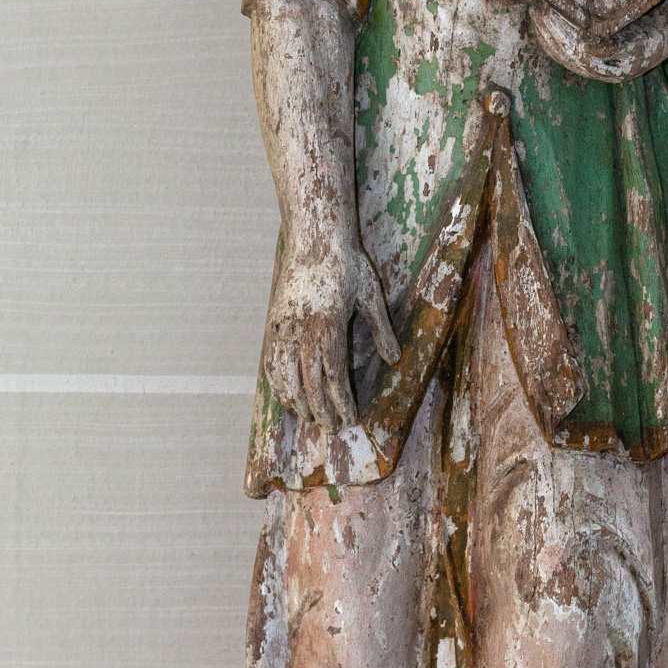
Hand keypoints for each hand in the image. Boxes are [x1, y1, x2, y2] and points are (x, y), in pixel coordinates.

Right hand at [263, 240, 399, 432]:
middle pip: (309, 385)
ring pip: (285, 378)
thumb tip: (395, 360)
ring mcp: (283, 328)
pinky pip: (271, 363)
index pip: (333, 377)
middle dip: (321, 411)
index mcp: (328, 325)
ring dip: (298, 403)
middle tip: (332, 429)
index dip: (342, 403)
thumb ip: (382, 329)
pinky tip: (289, 397)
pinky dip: (279, 385)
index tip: (350, 419)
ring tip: (311, 418)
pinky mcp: (273, 324)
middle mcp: (302, 330)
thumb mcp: (371, 293)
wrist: (313, 238)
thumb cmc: (347, 264)